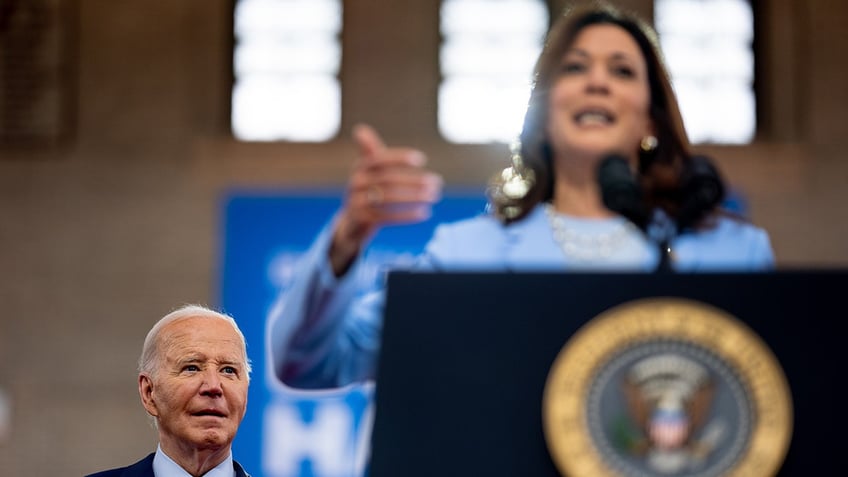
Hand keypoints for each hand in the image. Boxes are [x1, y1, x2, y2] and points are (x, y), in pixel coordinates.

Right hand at [330, 124, 442, 275]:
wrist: (352, 222)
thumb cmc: (367, 190)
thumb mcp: (367, 170)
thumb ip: (369, 150)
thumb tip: (360, 129)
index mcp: (360, 167)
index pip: (380, 159)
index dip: (399, 158)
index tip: (421, 159)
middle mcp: (356, 183)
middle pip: (388, 180)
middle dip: (414, 181)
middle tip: (436, 183)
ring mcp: (356, 202)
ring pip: (389, 198)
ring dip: (414, 197)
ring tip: (433, 196)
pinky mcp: (361, 219)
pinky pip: (388, 217)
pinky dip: (408, 216)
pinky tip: (425, 213)